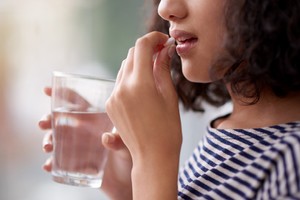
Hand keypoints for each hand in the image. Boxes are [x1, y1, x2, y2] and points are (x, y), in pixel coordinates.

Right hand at [39, 87, 132, 199]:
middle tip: (42, 123)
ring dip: (48, 140)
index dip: (62, 94)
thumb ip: (119, 141)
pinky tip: (49, 165)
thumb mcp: (128, 146)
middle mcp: (84, 131)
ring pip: (56, 139)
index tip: (47, 90)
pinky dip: (51, 162)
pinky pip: (58, 161)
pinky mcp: (75, 163)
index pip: (78, 103)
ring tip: (48, 146)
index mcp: (95, 120)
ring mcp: (78, 147)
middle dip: (48, 119)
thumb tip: (105, 139)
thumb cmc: (131, 156)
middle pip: (61, 120)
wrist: (127, 180)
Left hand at [105, 31, 181, 198]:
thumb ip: (163, 69)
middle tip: (161, 53)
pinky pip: (119, 82)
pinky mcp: (110, 105)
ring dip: (138, 63)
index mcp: (140, 84)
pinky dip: (131, 77)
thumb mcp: (169, 96)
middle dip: (146, 49)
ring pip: (124, 67)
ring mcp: (113, 96)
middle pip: (131, 54)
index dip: (153, 38)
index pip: (142, 47)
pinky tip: (143, 86)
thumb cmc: (168, 130)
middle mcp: (122, 88)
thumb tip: (164, 49)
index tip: (163, 40)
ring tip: (153, 70)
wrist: (153, 157)